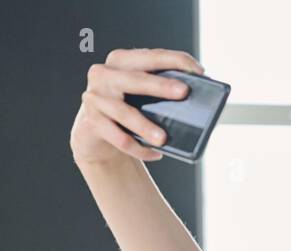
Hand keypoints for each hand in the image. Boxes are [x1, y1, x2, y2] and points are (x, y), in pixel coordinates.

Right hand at [71, 47, 204, 164]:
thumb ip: (161, 91)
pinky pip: (118, 138)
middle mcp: (104, 75)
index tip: (199, 71)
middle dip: (161, 86)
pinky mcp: (91, 123)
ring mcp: (95, 98)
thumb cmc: (128, 109)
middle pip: (135, 80)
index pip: (151, 56)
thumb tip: (199, 100)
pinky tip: (155, 154)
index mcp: (121, 61)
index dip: (175, 60)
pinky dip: (138, 148)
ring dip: (145, 126)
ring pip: (124, 113)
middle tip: (184, 92)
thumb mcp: (142, 95)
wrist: (95, 134)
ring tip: (163, 139)